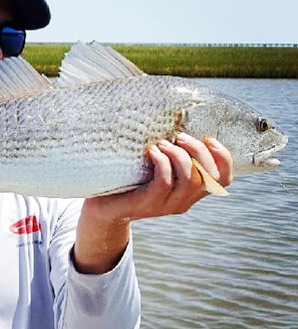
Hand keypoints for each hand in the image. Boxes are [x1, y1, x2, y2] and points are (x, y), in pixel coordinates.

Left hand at [85, 133, 232, 222]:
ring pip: (190, 179)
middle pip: (210, 177)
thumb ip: (171, 153)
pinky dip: (161, 162)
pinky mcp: (147, 204)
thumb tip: (178, 121)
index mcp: (190, 191)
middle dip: (199, 151)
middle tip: (179, 137)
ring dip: (179, 155)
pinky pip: (164, 182)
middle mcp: (183, 201)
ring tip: (162, 144)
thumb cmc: (130, 180)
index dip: (224, 158)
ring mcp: (166, 205)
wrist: (104, 207)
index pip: (224, 179)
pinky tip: (151, 152)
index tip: (209, 138)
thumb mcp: (156, 166)